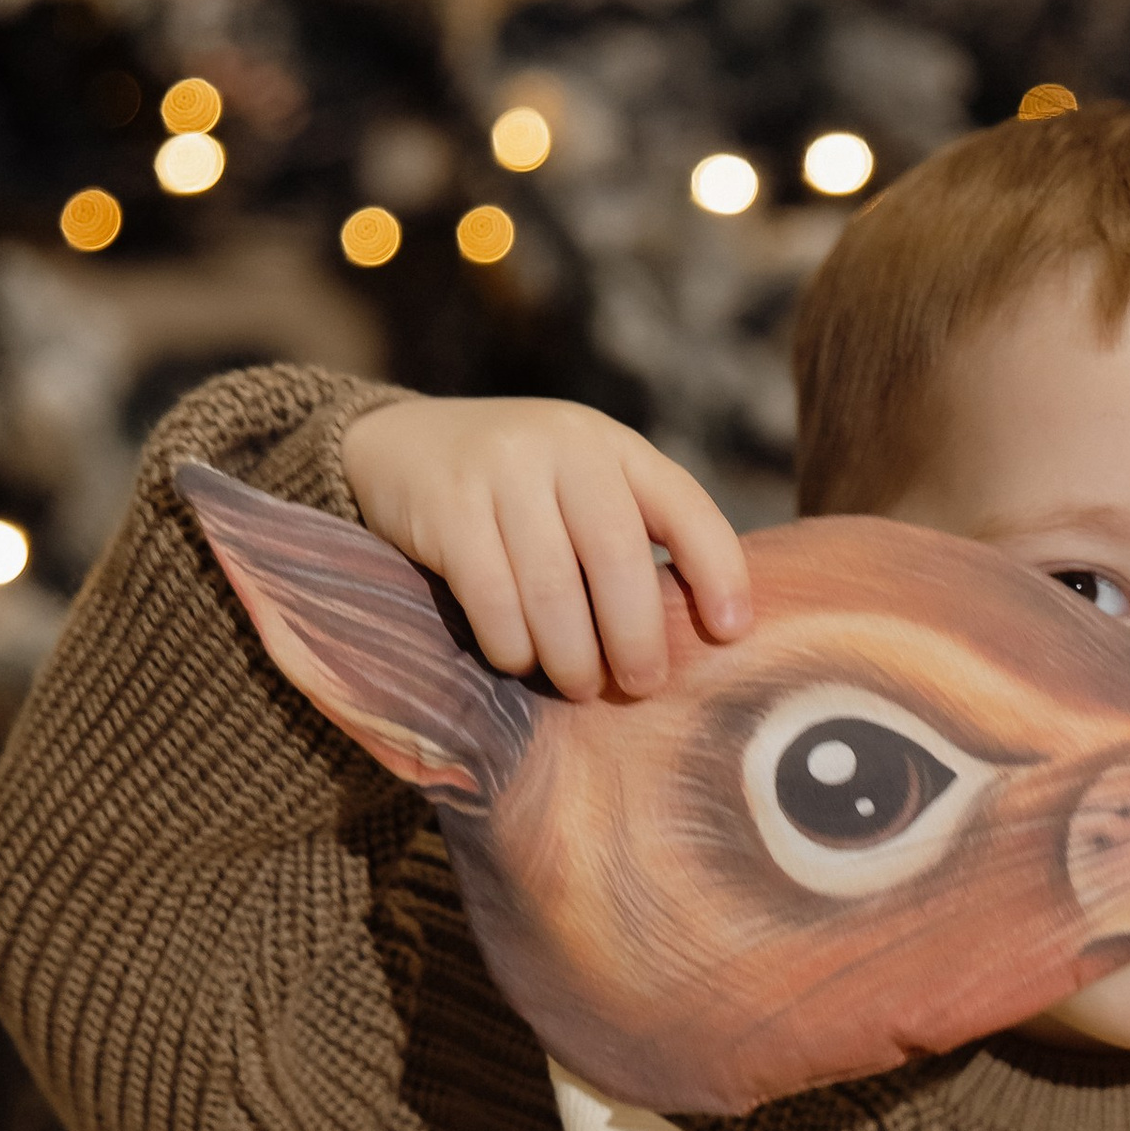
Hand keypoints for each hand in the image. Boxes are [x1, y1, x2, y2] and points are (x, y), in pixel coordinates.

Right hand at [341, 395, 749, 700]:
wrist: (398, 445)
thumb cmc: (517, 493)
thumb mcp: (581, 488)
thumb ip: (629, 537)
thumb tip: (692, 637)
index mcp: (615, 447)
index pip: (685, 506)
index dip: (718, 572)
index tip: (731, 633)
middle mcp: (565, 447)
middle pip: (618, 556)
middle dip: (636, 636)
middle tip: (641, 684)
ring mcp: (502, 471)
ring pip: (553, 586)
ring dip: (572, 655)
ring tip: (579, 685)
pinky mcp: (447, 506)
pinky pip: (492, 597)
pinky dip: (512, 645)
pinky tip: (519, 661)